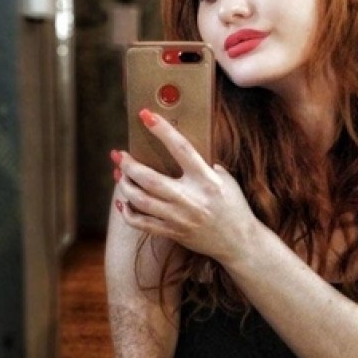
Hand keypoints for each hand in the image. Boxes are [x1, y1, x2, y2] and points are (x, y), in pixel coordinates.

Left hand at [113, 109, 257, 261]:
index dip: (162, 131)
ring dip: (125, 186)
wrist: (239, 242)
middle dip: (129, 165)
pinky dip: (128, 213)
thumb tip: (179, 150)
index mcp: (207, 179)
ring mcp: (180, 218)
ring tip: (118, 174)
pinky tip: (123, 203)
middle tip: (118, 155)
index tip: (145, 115)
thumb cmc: (233, 205)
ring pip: (142, 201)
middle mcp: (191, 198)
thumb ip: (204, 166)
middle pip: (150, 179)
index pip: (181, 149)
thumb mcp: (226, 180)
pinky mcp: (174, 233)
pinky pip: (143, 224)